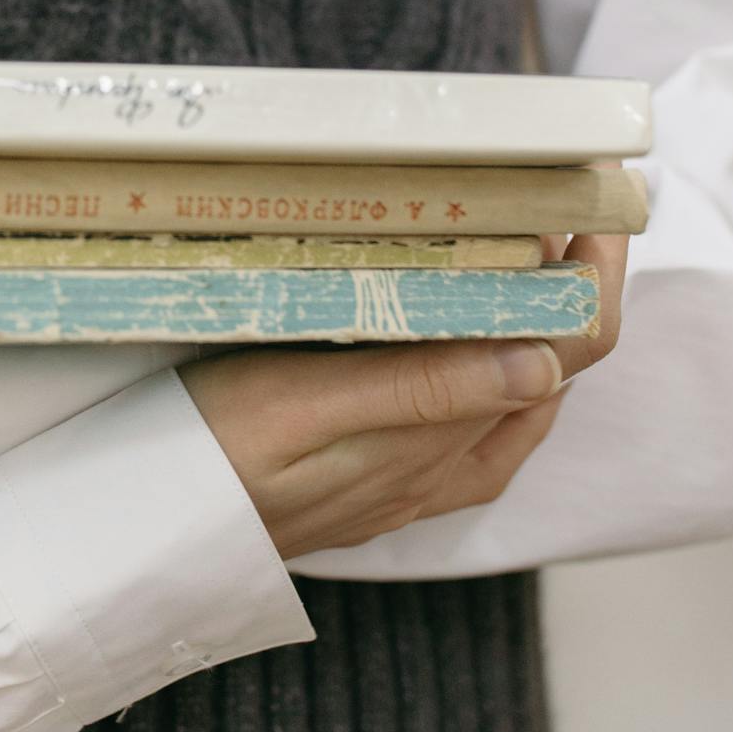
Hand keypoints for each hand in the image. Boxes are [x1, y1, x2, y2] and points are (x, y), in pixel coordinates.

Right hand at [180, 232, 625, 557]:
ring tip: (524, 245)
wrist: (141, 538)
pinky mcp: (382, 484)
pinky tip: (474, 349)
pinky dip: (496, 370)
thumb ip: (420, 388)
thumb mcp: (301, 404)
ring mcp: (415, 481)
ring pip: (517, 394)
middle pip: (552, 366)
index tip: (587, 193)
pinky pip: (475, 431)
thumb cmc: (204, 458)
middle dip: (570, 280)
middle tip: (556, 195)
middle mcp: (442, 467)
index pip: (562, 351)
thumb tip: (544, 360)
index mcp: (437, 440)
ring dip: (536, 318)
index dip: (591, 271)